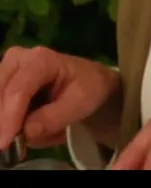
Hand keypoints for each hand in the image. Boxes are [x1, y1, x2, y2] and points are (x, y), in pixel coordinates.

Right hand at [0, 45, 120, 148]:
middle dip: (3, 121)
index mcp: (41, 60)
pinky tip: (15, 127)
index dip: (9, 118)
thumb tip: (26, 132)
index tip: (5, 142)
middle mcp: (18, 59)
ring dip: (5, 120)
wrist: (89, 81)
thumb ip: (53, 118)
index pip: (18, 90)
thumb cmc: (88, 88)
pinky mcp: (2, 82)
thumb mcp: (80, 103)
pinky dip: (5, 119)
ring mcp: (7, 69)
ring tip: (20, 135)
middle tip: (10, 145)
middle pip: (0, 94)